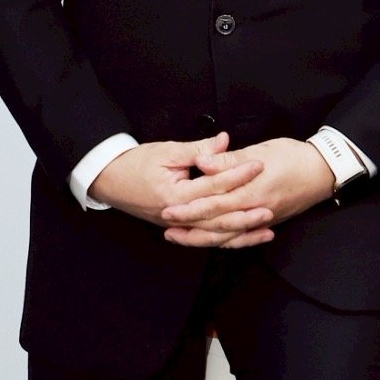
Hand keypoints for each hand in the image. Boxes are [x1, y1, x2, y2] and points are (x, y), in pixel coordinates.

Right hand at [89, 133, 267, 238]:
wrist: (107, 179)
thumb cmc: (136, 163)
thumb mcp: (167, 151)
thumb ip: (198, 150)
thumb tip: (224, 141)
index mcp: (175, 196)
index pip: (213, 186)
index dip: (237, 175)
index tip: (259, 165)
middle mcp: (176, 215)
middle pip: (216, 219)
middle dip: (245, 215)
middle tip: (271, 208)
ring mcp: (176, 225)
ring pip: (213, 235)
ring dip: (240, 234)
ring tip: (266, 230)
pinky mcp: (177, 227)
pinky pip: (204, 237)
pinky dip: (225, 238)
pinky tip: (244, 237)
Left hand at [158, 137, 334, 246]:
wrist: (324, 172)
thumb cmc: (293, 156)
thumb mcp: (261, 150)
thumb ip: (229, 160)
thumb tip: (202, 163)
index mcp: (250, 190)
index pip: (213, 203)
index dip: (188, 207)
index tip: (168, 208)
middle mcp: (254, 210)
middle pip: (216, 224)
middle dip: (189, 226)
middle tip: (167, 226)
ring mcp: (262, 220)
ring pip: (227, 235)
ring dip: (202, 238)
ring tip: (181, 238)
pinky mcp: (268, 222)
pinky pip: (242, 237)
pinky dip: (226, 241)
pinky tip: (212, 242)